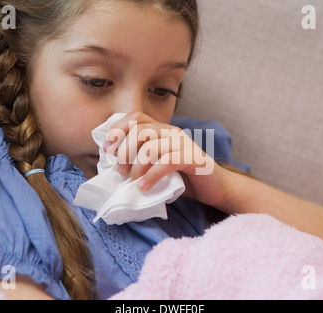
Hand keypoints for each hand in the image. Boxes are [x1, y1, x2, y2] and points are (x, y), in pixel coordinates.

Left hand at [103, 111, 228, 206]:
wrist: (215, 187)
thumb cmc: (183, 177)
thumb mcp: (157, 165)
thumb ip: (141, 159)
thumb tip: (114, 164)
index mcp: (162, 130)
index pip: (136, 116)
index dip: (117, 130)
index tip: (107, 150)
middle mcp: (172, 132)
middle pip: (140, 131)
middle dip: (124, 151)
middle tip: (120, 171)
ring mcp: (183, 144)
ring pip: (151, 147)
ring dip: (136, 167)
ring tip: (133, 181)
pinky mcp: (192, 159)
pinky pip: (166, 162)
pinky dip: (151, 176)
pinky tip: (145, 187)